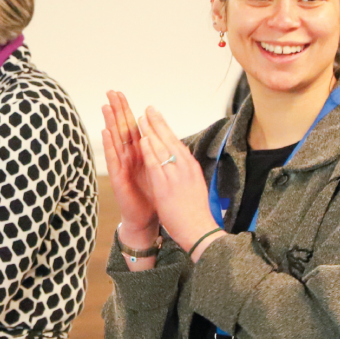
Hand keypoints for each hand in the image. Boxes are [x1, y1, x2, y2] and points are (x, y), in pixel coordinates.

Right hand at [102, 91, 157, 239]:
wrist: (146, 218)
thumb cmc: (152, 195)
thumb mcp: (157, 170)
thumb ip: (155, 153)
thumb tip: (159, 135)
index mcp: (139, 154)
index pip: (132, 127)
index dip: (126, 111)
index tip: (121, 94)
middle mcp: (128, 157)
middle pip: (122, 129)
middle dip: (116, 110)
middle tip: (110, 92)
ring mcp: (122, 166)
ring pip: (115, 141)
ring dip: (110, 123)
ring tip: (105, 106)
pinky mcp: (118, 178)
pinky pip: (113, 159)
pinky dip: (109, 146)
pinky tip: (105, 132)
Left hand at [135, 107, 222, 255]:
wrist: (199, 230)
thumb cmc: (195, 210)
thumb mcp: (194, 184)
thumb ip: (185, 171)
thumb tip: (181, 158)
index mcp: (191, 167)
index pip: (176, 142)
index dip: (165, 128)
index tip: (157, 116)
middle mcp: (185, 168)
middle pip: (169, 140)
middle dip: (157, 123)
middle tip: (147, 109)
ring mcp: (176, 176)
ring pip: (162, 148)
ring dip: (151, 132)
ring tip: (141, 118)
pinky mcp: (166, 186)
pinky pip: (156, 164)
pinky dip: (150, 151)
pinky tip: (142, 140)